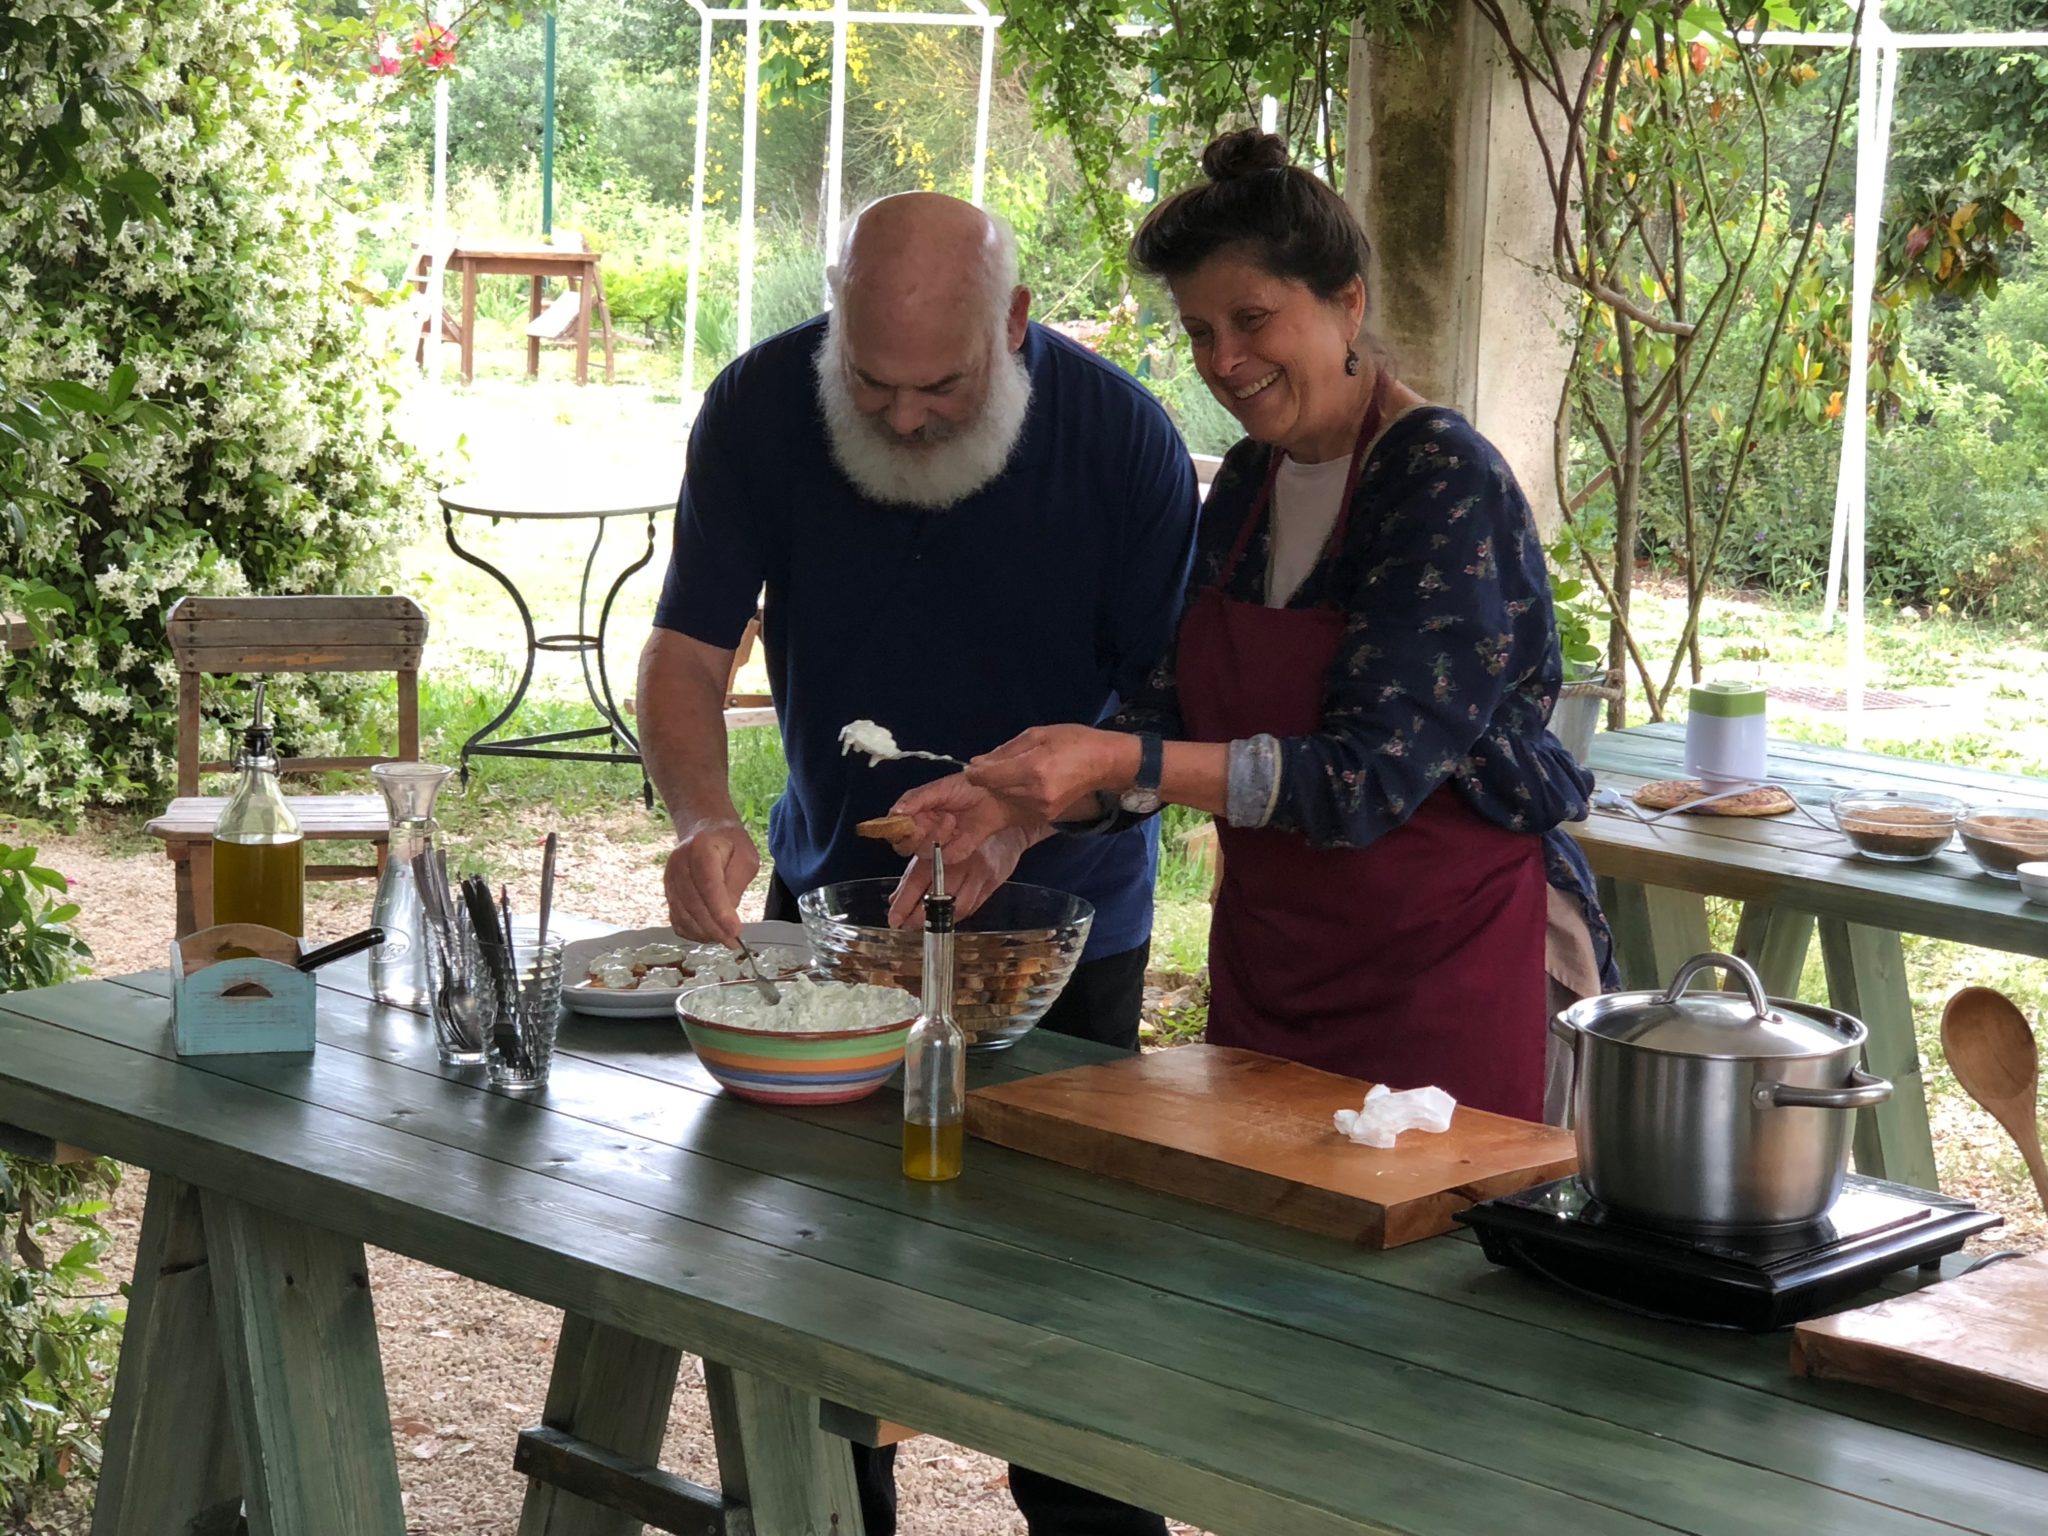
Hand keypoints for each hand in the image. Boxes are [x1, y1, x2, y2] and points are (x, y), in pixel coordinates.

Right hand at [663, 817, 759, 946]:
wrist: (706, 832)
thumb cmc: (731, 845)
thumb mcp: (746, 858)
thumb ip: (736, 884)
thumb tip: (726, 917)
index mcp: (700, 848)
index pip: (708, 884)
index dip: (720, 911)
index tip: (735, 930)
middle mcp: (679, 863)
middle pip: (693, 903)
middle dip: (714, 927)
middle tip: (733, 941)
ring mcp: (669, 878)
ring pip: (682, 914)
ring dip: (703, 933)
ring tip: (724, 939)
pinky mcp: (667, 892)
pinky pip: (676, 918)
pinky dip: (691, 932)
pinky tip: (709, 935)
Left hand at [887, 825, 1032, 927]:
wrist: (1007, 830)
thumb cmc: (965, 836)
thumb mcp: (935, 848)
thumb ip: (914, 873)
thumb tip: (895, 899)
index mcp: (940, 849)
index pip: (917, 880)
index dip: (904, 902)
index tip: (894, 919)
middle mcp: (960, 861)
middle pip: (936, 898)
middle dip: (919, 917)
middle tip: (907, 927)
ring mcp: (979, 873)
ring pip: (956, 908)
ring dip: (939, 921)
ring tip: (927, 926)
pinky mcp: (994, 883)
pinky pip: (973, 907)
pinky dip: (957, 916)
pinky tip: (947, 918)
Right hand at [889, 773, 1025, 863]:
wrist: (996, 796)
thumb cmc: (967, 788)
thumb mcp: (939, 788)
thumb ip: (915, 800)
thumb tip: (895, 813)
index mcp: (914, 813)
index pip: (893, 828)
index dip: (893, 829)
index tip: (902, 824)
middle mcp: (922, 830)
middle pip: (903, 845)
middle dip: (913, 836)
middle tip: (923, 824)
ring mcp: (938, 843)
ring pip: (924, 852)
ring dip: (936, 836)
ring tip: (951, 819)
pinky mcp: (956, 853)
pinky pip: (946, 857)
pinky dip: (953, 846)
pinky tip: (962, 831)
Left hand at [966, 725, 1137, 823]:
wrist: (1105, 764)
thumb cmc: (1073, 741)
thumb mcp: (1038, 734)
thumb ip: (1005, 750)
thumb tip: (977, 763)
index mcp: (1033, 769)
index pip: (988, 777)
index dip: (976, 773)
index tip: (975, 766)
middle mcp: (1035, 793)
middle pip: (995, 790)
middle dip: (990, 778)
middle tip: (996, 765)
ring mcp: (1041, 808)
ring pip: (1005, 799)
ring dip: (1003, 786)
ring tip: (1018, 770)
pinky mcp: (1046, 816)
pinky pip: (1020, 804)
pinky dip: (1017, 794)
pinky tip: (1028, 782)